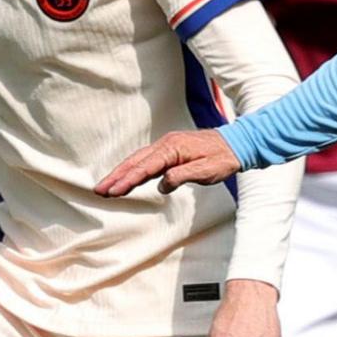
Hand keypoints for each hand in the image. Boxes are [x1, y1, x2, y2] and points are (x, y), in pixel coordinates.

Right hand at [96, 129, 241, 196]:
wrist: (236, 144)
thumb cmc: (223, 158)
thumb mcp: (206, 171)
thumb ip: (183, 176)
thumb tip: (163, 184)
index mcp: (173, 148)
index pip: (145, 167)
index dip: (128, 180)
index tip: (114, 192)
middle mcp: (165, 144)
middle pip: (135, 162)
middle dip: (116, 177)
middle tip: (99, 191)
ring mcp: (166, 146)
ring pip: (138, 160)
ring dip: (121, 174)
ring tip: (106, 187)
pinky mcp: (169, 151)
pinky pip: (147, 161)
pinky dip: (134, 170)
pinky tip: (126, 179)